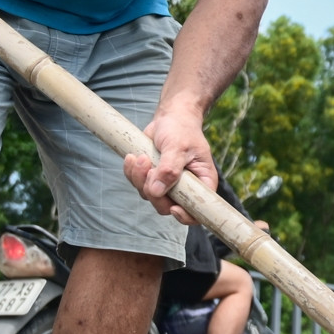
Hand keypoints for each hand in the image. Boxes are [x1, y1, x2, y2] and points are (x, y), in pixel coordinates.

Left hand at [125, 105, 216, 223]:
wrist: (170, 117)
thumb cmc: (182, 129)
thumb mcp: (178, 147)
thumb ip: (169, 169)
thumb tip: (156, 191)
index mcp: (202, 183)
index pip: (198, 210)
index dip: (185, 215)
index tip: (173, 207)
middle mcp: (186, 188)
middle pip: (166, 206)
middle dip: (153, 191)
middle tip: (149, 168)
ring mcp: (167, 185)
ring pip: (149, 196)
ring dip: (140, 178)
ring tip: (141, 157)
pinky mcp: (151, 178)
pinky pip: (138, 185)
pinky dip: (132, 173)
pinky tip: (132, 157)